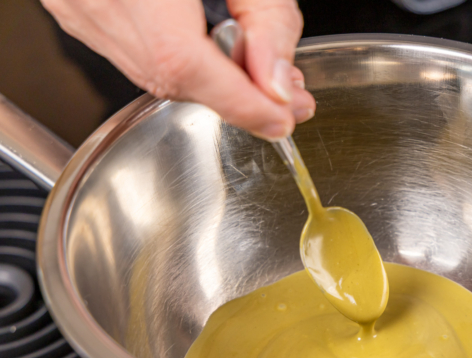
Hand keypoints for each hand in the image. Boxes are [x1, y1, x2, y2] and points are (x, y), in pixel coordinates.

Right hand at [41, 0, 315, 139]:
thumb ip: (266, 20)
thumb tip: (277, 85)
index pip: (187, 67)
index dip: (242, 103)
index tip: (283, 119)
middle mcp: (93, 2)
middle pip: (174, 76)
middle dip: (236, 92)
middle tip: (283, 93)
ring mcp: (79, 10)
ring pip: (155, 72)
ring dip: (211, 78)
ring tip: (252, 63)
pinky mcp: (76, 11)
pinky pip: (134, 52)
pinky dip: (178, 59)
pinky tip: (205, 41)